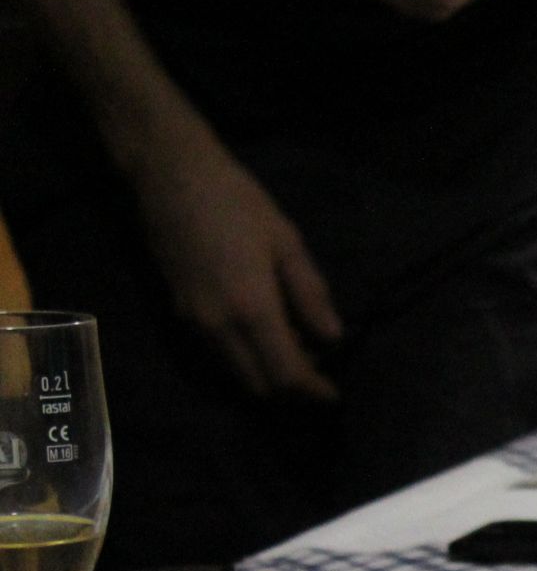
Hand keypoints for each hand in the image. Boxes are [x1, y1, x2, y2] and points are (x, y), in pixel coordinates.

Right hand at [128, 131, 341, 400]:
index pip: (286, 375)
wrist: (169, 176)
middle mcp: (218, 327)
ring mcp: (194, 323)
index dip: (313, 391)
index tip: (334, 394)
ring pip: (235, 375)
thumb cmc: (235, 202)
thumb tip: (333, 338)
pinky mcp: (179, 314)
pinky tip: (264, 335)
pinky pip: (217, 357)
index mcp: (251, 309)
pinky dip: (244, 361)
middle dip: (291, 389)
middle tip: (318, 367)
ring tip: (295, 349)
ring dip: (267, 376)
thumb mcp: (287, 243)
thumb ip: (311, 295)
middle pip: (259, 386)